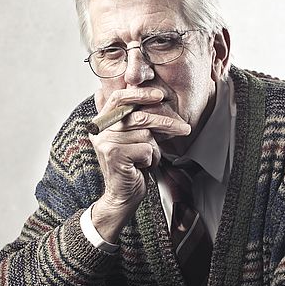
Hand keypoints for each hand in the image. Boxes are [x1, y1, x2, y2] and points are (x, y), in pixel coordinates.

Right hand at [89, 87, 190, 241]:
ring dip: (154, 149)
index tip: (159, 95)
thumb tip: (136, 90)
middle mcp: (100, 130)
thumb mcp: (130, 138)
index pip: (118, 97)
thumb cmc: (130, 166)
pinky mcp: (115, 155)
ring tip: (147, 159)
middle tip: (184, 129)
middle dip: (165, 122)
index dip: (140, 93)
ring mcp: (106, 142)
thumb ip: (129, 117)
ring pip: (146, 134)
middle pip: (139, 117)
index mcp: (102, 122)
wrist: (122, 195)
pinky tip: (142, 167)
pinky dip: (151, 159)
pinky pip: (146, 149)